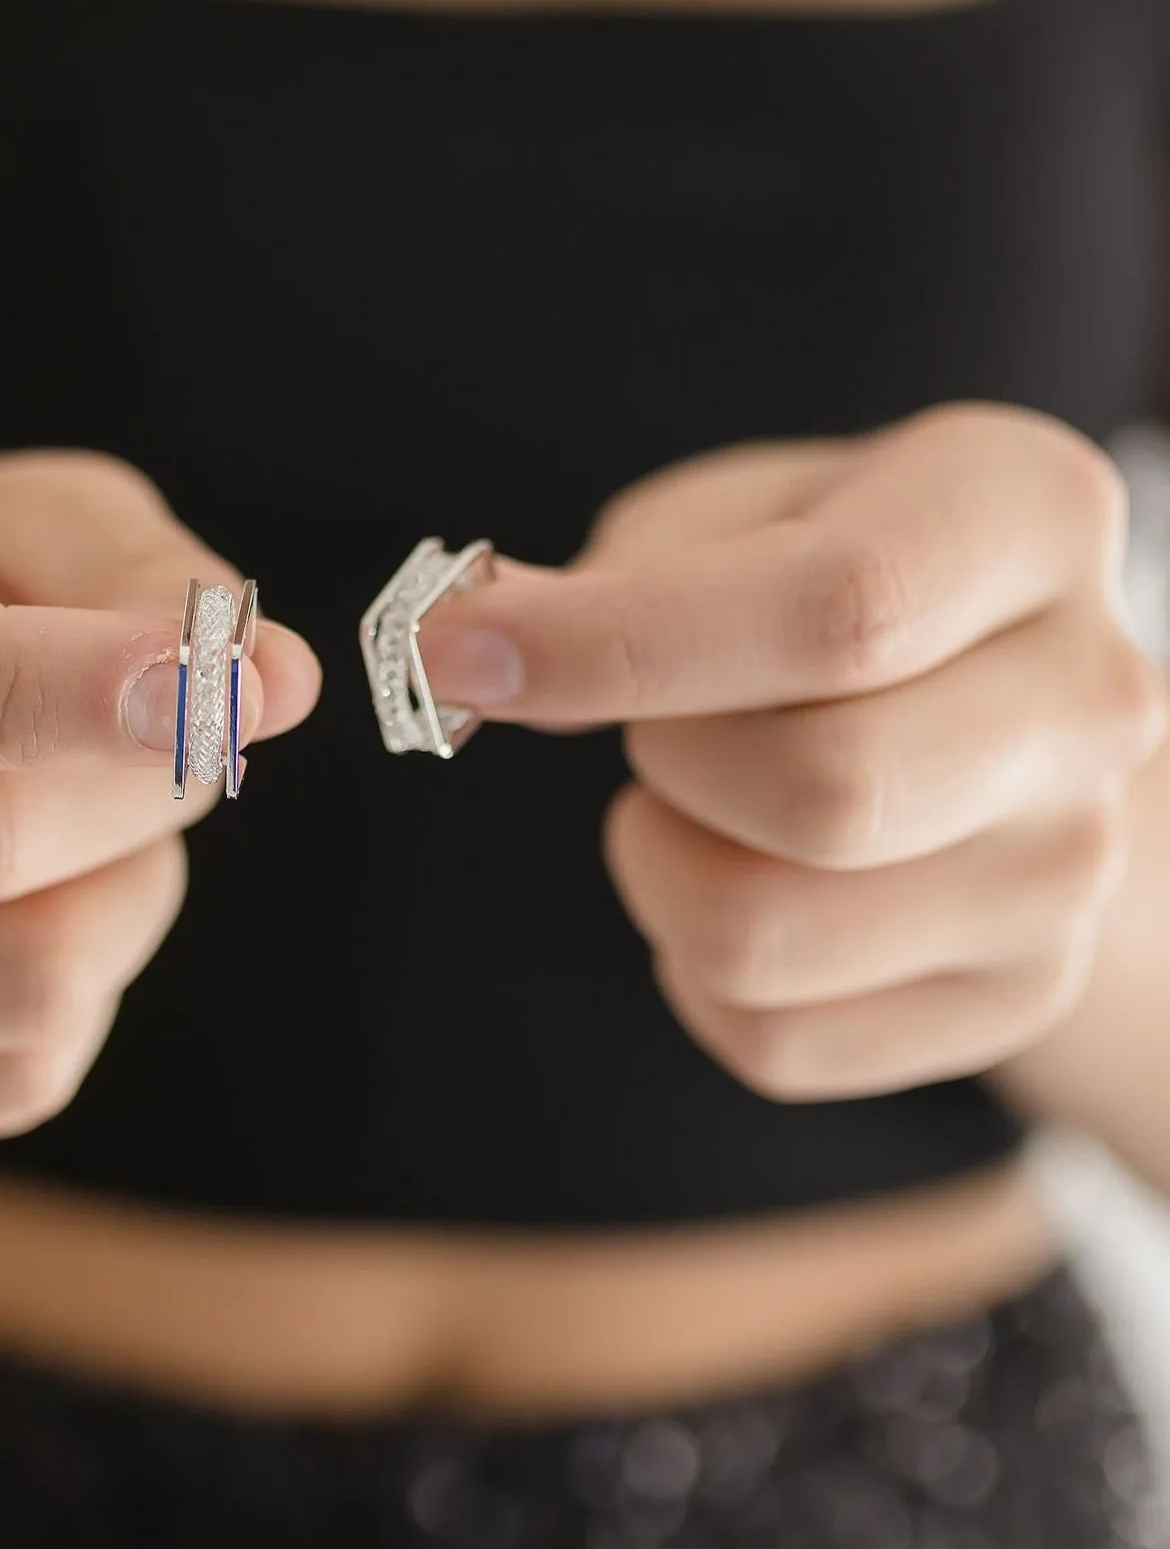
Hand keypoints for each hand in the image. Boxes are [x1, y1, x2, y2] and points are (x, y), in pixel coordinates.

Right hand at [0, 446, 319, 1146]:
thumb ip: (145, 576)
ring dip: (124, 896)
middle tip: (171, 734)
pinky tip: (43, 907)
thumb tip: (272, 679)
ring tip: (96, 824)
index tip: (203, 694)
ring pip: (10, 984)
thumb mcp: (27, 523)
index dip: (34, 692)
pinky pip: (11, 1077)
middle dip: (135, 789)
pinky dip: (88, 994)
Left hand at [417, 405, 1167, 1100]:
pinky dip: (694, 969)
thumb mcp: (743, 510)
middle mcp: (1092, 699)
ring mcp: (1068, 870)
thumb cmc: (836, 574)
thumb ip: (620, 572)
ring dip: (663, 867)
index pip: (833, 610)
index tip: (456, 651)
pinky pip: (771, 1038)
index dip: (618, 645)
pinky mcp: (1016, 997)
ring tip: (698, 799)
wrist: (998, 697)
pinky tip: (739, 876)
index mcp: (1030, 516)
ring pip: (769, 937)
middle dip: (666, 757)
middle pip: (824, 791)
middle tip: (655, 723)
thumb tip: (480, 654)